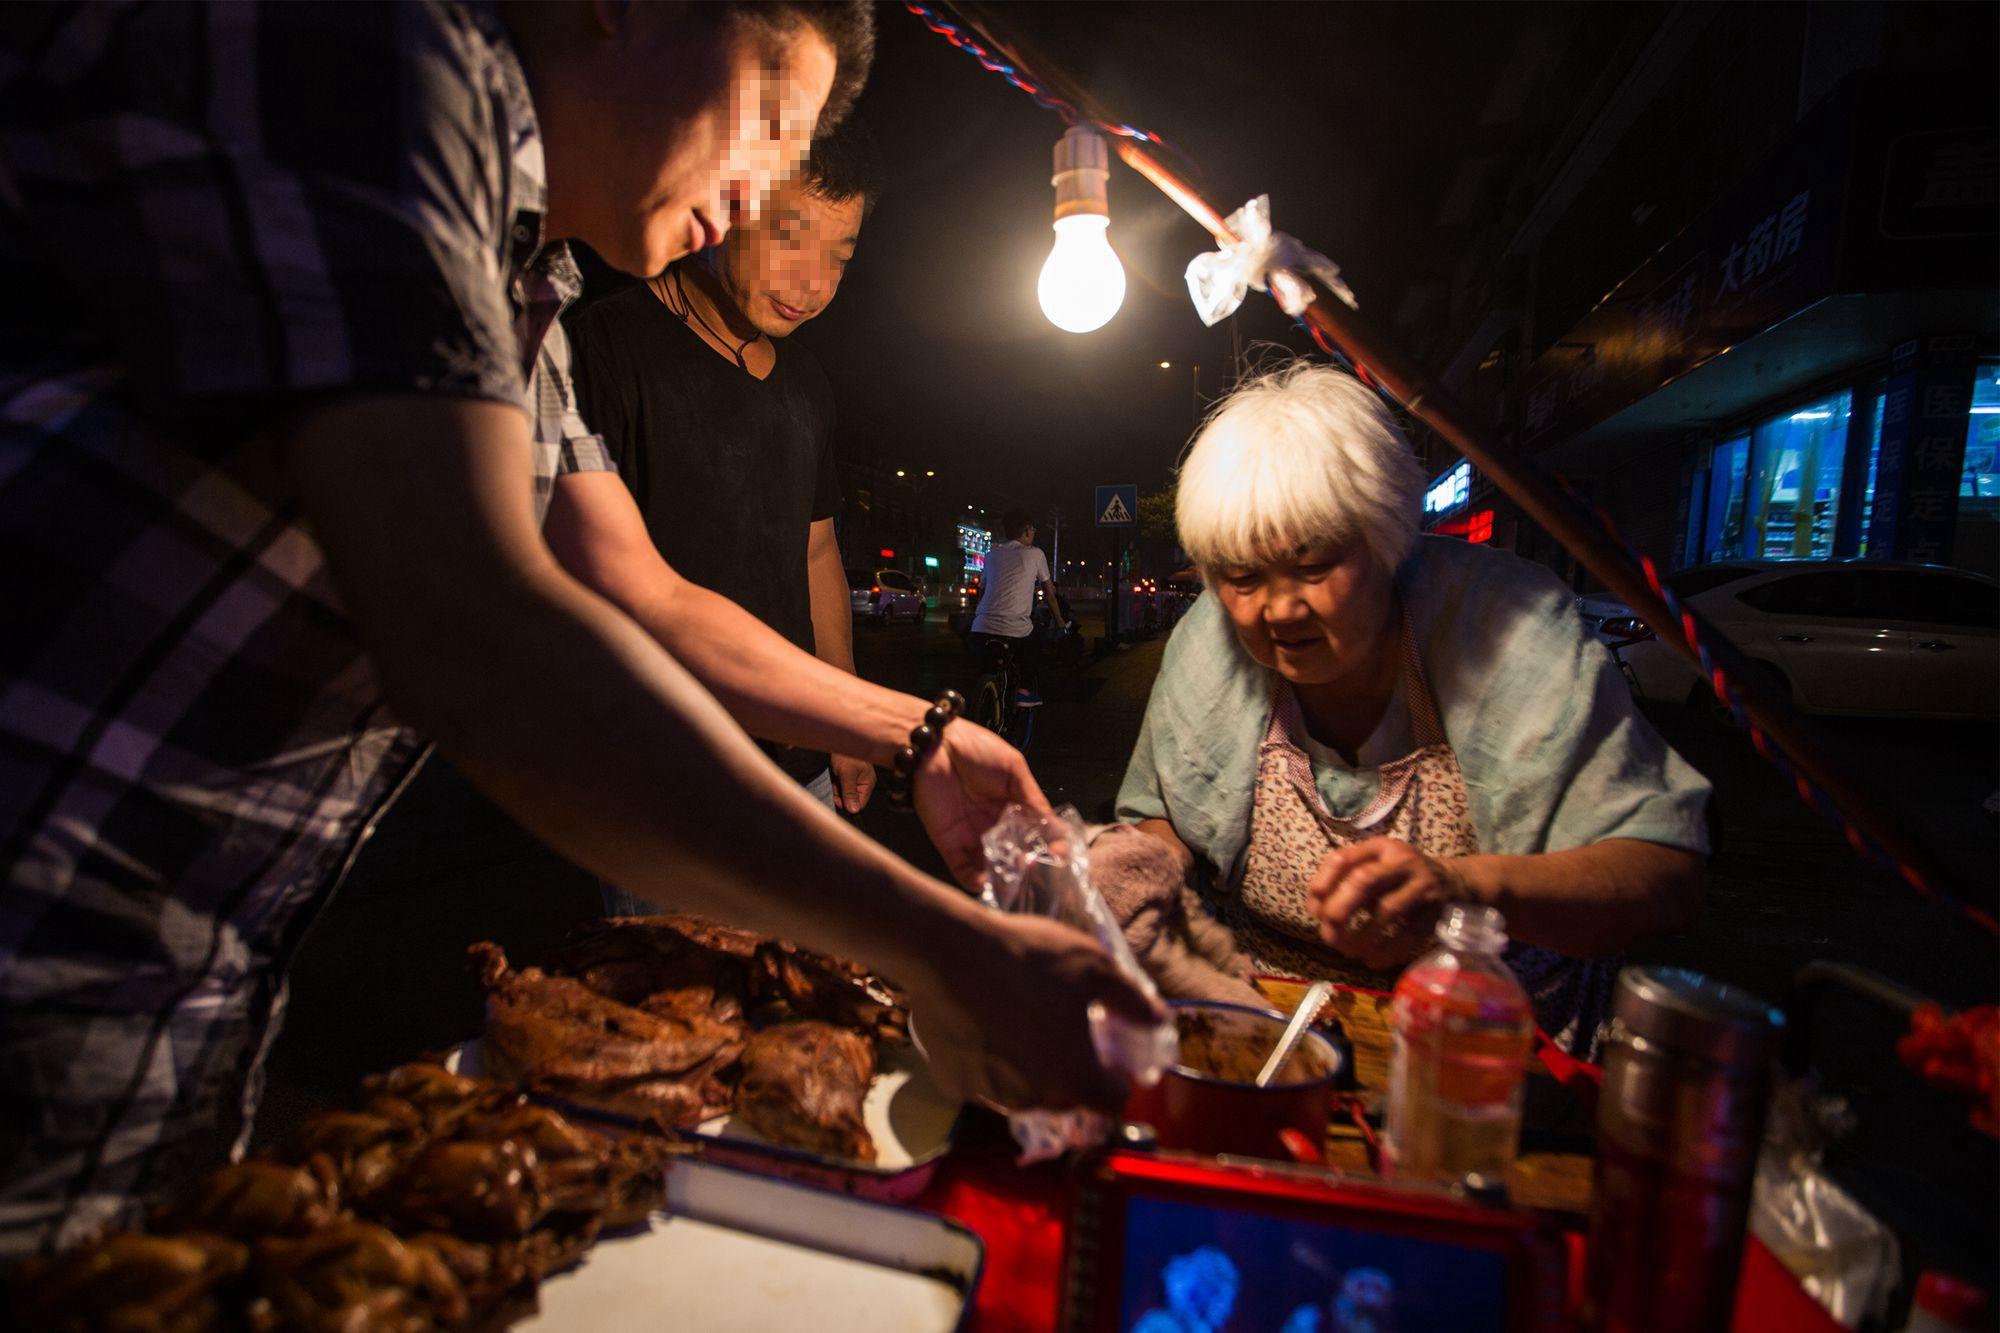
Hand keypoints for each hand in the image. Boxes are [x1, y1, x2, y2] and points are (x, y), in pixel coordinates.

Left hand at [830, 754, 875, 813]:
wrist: (838, 739)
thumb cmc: (846, 754)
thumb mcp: (847, 774)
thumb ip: (850, 793)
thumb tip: (853, 810)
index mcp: (867, 782)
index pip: (861, 802)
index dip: (849, 805)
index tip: (839, 801)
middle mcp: (862, 782)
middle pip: (851, 799)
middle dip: (841, 796)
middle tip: (834, 789)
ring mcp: (854, 779)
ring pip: (844, 793)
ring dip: (837, 790)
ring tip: (834, 781)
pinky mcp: (846, 776)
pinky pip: (840, 786)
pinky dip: (835, 785)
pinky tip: (832, 778)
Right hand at [904, 912, 1165, 1109]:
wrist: (949, 950)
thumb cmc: (1030, 958)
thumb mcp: (1095, 967)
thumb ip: (1133, 1001)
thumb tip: (1159, 1021)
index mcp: (1076, 1079)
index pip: (1112, 1101)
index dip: (1115, 1076)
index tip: (1106, 1050)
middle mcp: (1034, 1100)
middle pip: (1066, 1097)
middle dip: (1070, 1070)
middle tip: (1060, 1026)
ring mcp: (989, 1096)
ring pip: (1021, 1090)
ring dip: (1028, 1068)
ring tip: (1018, 1019)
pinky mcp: (952, 1083)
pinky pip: (981, 1079)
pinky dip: (987, 1061)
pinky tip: (982, 1024)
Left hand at [914, 717, 1052, 889]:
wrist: (933, 746)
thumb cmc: (976, 748)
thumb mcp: (1014, 769)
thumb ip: (1033, 799)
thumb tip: (1057, 827)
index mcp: (1013, 807)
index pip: (1036, 834)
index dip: (1049, 846)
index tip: (1058, 854)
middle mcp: (996, 826)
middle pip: (1015, 855)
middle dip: (1026, 866)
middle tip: (1032, 866)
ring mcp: (973, 837)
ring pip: (991, 868)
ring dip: (1003, 877)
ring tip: (1012, 876)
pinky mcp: (949, 844)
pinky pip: (963, 871)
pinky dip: (973, 882)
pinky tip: (984, 881)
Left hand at [1306, 837, 1465, 970]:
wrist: (1452, 881)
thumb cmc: (1399, 875)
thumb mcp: (1377, 863)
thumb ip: (1346, 878)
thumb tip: (1316, 909)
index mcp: (1381, 848)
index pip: (1345, 858)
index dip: (1325, 880)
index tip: (1314, 903)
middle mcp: (1402, 862)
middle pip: (1365, 881)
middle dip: (1340, 908)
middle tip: (1328, 931)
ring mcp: (1421, 887)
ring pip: (1387, 910)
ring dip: (1361, 935)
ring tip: (1345, 950)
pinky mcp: (1434, 913)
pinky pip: (1408, 935)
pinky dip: (1387, 951)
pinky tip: (1371, 961)